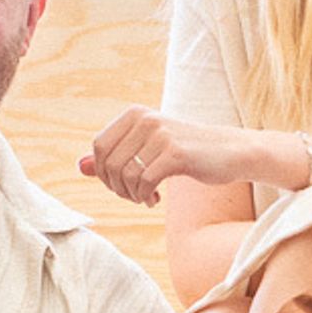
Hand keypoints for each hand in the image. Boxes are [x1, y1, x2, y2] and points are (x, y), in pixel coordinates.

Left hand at [84, 107, 269, 205]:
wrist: (231, 152)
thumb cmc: (188, 152)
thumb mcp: (147, 150)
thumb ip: (114, 156)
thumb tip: (80, 166)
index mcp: (135, 114)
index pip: (99, 147)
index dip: (104, 173)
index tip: (122, 185)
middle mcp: (145, 119)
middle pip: (109, 163)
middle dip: (116, 187)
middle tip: (134, 195)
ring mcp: (161, 134)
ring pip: (125, 175)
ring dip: (132, 194)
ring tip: (146, 197)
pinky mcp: (175, 153)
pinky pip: (143, 182)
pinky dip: (144, 196)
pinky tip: (155, 198)